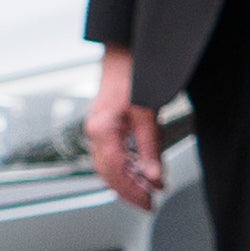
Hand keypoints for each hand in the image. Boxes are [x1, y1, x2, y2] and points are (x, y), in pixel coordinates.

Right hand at [82, 44, 164, 208]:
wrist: (126, 47)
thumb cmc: (134, 73)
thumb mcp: (149, 114)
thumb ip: (150, 149)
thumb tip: (154, 178)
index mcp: (102, 130)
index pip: (116, 173)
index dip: (132, 192)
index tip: (149, 203)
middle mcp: (95, 131)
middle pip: (108, 173)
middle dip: (128, 190)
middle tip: (149, 202)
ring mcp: (97, 127)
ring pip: (108, 164)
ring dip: (127, 179)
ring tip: (147, 188)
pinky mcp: (104, 122)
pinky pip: (110, 151)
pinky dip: (125, 164)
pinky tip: (140, 168)